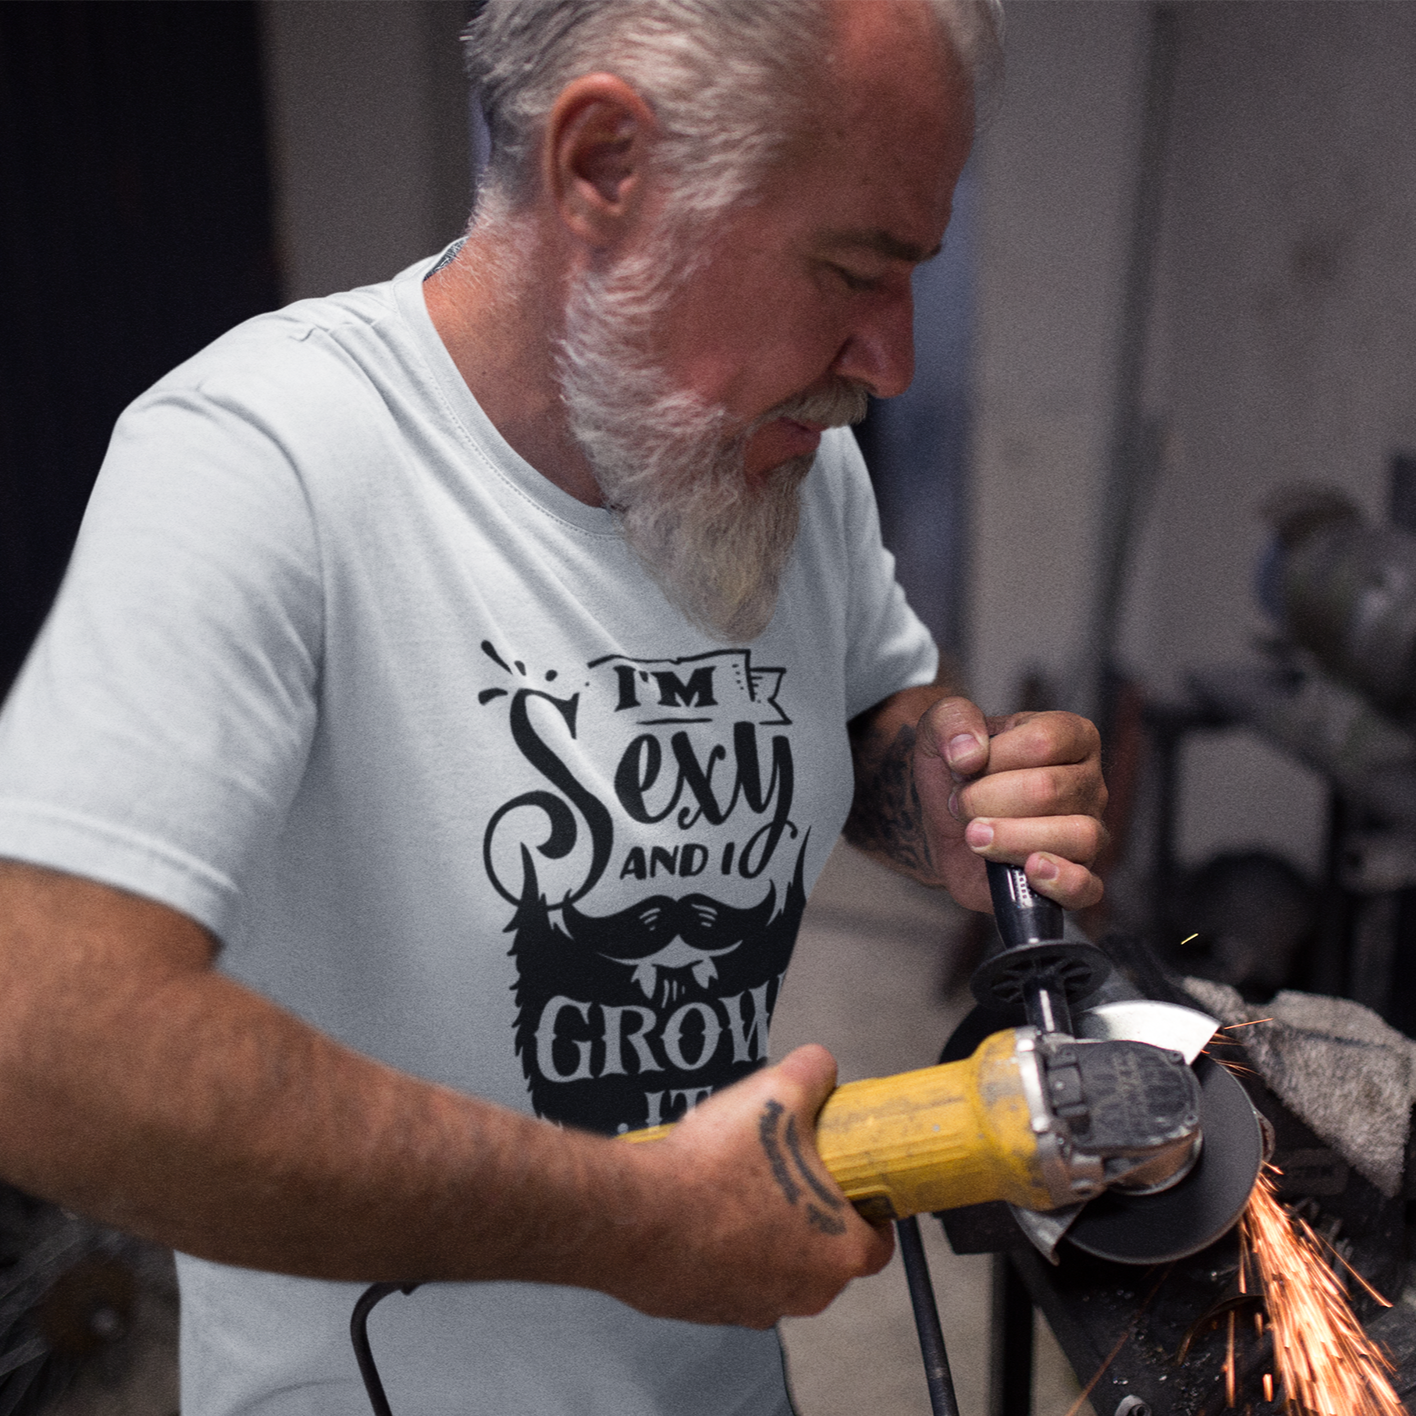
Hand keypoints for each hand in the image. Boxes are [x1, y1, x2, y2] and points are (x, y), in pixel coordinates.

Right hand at [602, 1045, 893, 1326]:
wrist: (636, 1216)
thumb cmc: (711, 1173)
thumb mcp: (776, 1093)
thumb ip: (812, 1074)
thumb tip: (819, 1065)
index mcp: (839, 1251)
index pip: (879, 1241)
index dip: (867, 1207)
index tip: (849, 1183)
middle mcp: (805, 1291)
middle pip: (827, 1252)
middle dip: (812, 1212)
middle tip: (787, 1170)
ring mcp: (756, 1306)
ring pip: (778, 1265)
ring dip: (766, 1231)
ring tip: (738, 1182)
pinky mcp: (711, 1309)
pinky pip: (732, 1276)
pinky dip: (724, 1247)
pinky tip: (703, 1207)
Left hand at [912, 699, 1106, 914]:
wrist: (944, 817)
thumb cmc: (956, 768)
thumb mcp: (941, 726)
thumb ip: (952, 720)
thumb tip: (968, 754)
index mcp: (1072, 737)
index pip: (1043, 742)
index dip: (993, 759)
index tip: (964, 768)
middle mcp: (1089, 784)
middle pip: (1049, 790)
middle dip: (987, 799)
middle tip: (959, 805)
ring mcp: (1087, 832)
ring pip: (1077, 836)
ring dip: (1012, 838)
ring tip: (975, 837)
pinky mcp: (1074, 875)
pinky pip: (1088, 886)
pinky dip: (1063, 882)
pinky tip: (1030, 871)